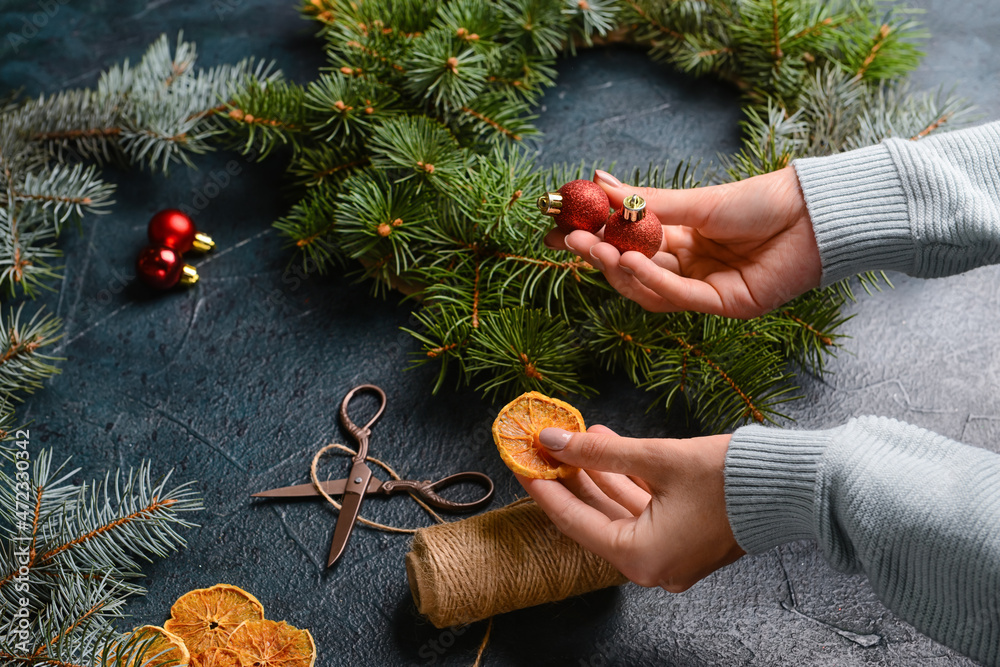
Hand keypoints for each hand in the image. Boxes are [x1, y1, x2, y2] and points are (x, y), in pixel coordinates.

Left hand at [515, 425, 744, 591]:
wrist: (794, 483)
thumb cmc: (730, 477)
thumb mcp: (655, 459)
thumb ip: (598, 453)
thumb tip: (553, 441)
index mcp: (642, 558)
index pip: (575, 522)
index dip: (545, 489)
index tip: (523, 464)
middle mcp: (654, 566)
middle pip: (596, 518)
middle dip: (572, 478)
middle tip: (546, 447)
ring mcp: (671, 556)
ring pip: (620, 511)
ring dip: (599, 474)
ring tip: (577, 437)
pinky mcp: (685, 540)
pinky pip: (643, 512)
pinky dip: (625, 482)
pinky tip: (608, 449)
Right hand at [546, 167, 821, 318]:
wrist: (814, 213)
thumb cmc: (761, 201)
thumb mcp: (695, 200)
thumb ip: (646, 203)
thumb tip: (598, 184)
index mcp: (682, 241)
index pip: (626, 245)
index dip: (592, 239)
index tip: (557, 228)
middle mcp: (689, 269)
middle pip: (632, 271)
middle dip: (597, 255)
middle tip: (567, 240)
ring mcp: (706, 290)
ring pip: (649, 290)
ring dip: (619, 269)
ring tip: (595, 248)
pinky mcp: (725, 306)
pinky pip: (678, 297)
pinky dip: (651, 280)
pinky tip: (630, 261)